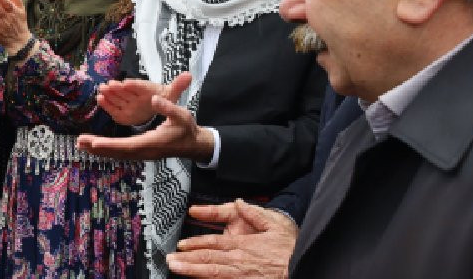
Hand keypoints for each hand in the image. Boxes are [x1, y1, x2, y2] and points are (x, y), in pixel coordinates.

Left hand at [77, 73, 215, 161]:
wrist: (193, 145)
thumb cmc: (187, 129)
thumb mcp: (181, 115)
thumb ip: (168, 107)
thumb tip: (153, 98)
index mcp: (152, 143)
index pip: (127, 145)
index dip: (110, 144)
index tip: (94, 142)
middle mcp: (145, 151)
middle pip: (118, 152)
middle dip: (98, 147)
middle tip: (79, 142)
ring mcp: (143, 154)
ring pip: (117, 154)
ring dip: (100, 150)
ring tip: (81, 145)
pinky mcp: (141, 152)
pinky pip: (121, 153)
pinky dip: (107, 150)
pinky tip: (96, 147)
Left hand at [166, 200, 297, 277]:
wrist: (302, 264)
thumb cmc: (289, 247)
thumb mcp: (274, 224)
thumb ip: (254, 214)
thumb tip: (239, 202)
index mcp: (243, 245)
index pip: (213, 244)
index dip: (194, 245)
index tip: (180, 246)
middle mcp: (239, 260)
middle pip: (208, 260)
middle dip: (187, 261)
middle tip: (170, 261)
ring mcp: (242, 275)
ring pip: (213, 274)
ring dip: (193, 272)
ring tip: (177, 270)